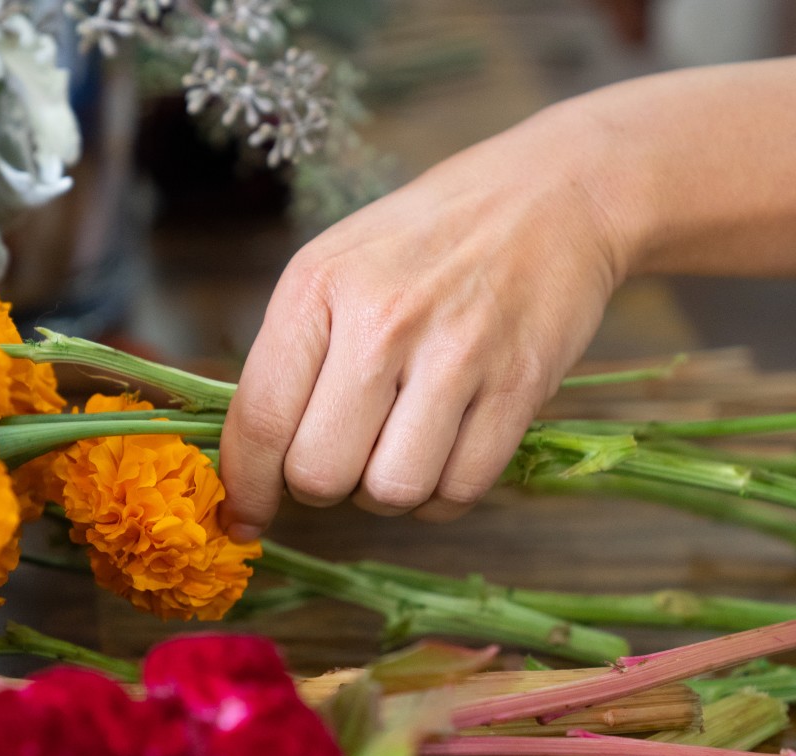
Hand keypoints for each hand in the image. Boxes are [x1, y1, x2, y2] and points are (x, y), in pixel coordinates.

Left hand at [220, 106, 637, 539]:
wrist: (551, 196)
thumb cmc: (427, 241)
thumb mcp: (334, 268)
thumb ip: (290, 357)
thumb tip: (252, 463)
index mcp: (319, 286)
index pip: (261, 418)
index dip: (247, 487)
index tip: (245, 518)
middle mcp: (383, 320)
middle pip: (320, 473)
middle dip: (322, 486)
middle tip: (342, 456)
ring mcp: (457, 354)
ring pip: (393, 492)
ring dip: (387, 492)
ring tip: (396, 449)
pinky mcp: (520, 386)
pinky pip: (462, 490)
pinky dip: (444, 494)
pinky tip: (443, 453)